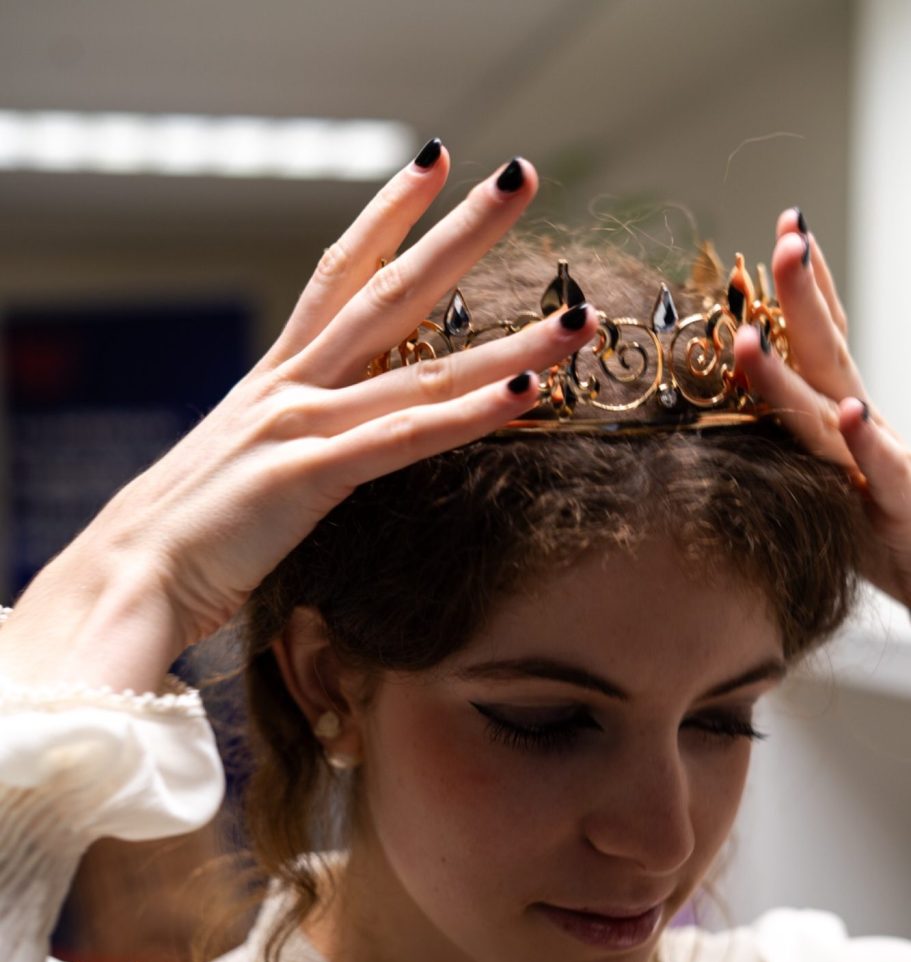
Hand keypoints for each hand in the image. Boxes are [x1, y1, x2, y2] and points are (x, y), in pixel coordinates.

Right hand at [0, 147, 598, 691]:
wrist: (127, 576)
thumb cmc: (186, 533)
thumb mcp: (242, 466)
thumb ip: (287, 438)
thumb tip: (318, 437)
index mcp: (275, 380)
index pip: (339, 274)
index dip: (387, 215)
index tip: (432, 163)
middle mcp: (292, 386)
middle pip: (389, 290)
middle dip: (460, 233)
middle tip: (521, 176)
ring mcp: (302, 426)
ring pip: (420, 368)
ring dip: (507, 341)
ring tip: (576, 315)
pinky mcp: (309, 478)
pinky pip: (404, 440)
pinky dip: (468, 416)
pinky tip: (527, 395)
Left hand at [734, 208, 910, 610]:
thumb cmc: (891, 535)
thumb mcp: (842, 478)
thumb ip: (809, 433)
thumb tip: (781, 392)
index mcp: (847, 422)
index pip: (826, 341)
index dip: (808, 287)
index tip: (788, 224)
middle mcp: (862, 436)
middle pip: (827, 358)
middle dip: (804, 298)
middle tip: (788, 237)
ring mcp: (881, 471)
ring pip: (833, 413)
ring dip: (795, 371)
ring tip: (757, 334)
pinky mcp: (903, 514)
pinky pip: (885, 474)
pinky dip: (866, 444)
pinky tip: (852, 412)